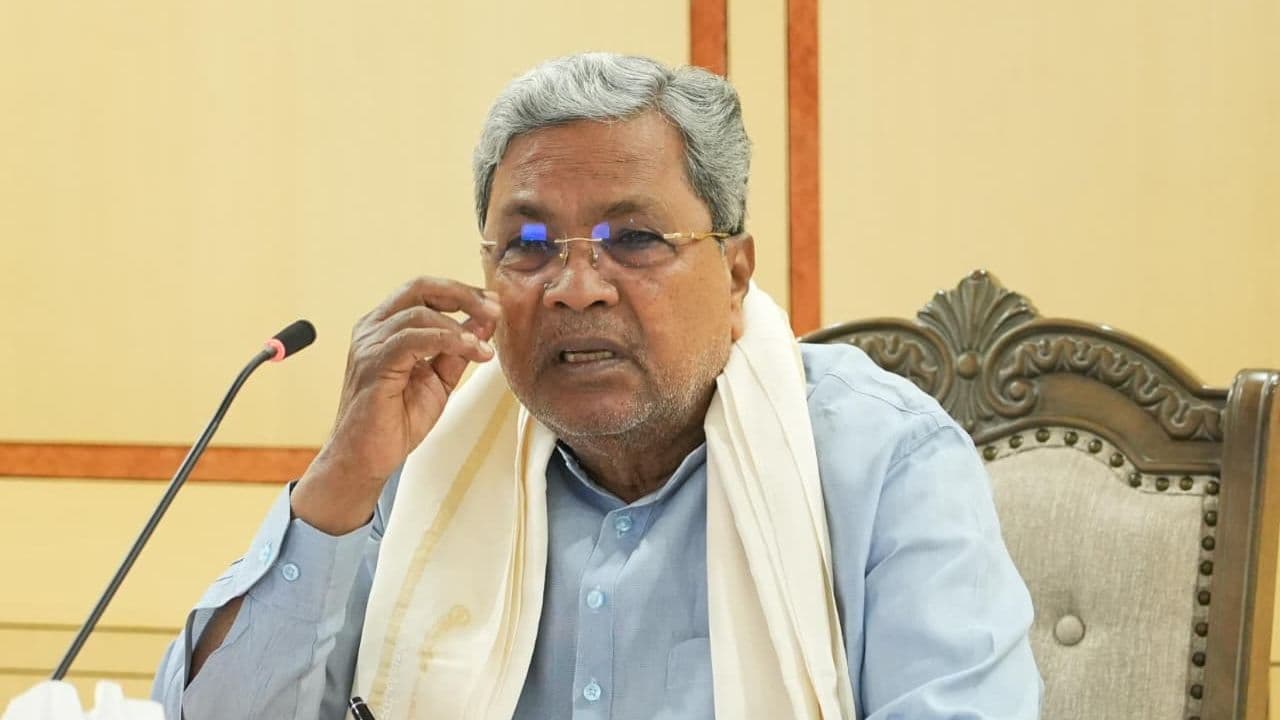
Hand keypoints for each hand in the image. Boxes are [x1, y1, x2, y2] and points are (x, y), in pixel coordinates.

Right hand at [292, 277, 500, 533]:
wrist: (366, 459)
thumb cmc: (395, 421)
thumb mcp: (438, 380)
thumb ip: (457, 350)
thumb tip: (485, 324)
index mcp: (385, 326)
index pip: (424, 291)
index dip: (462, 293)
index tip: (494, 305)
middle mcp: (373, 328)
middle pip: (419, 287)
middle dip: (463, 294)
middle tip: (495, 310)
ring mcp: (369, 343)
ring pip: (420, 313)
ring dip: (461, 326)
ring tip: (485, 348)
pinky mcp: (373, 363)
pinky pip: (414, 338)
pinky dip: (449, 340)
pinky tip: (472, 352)